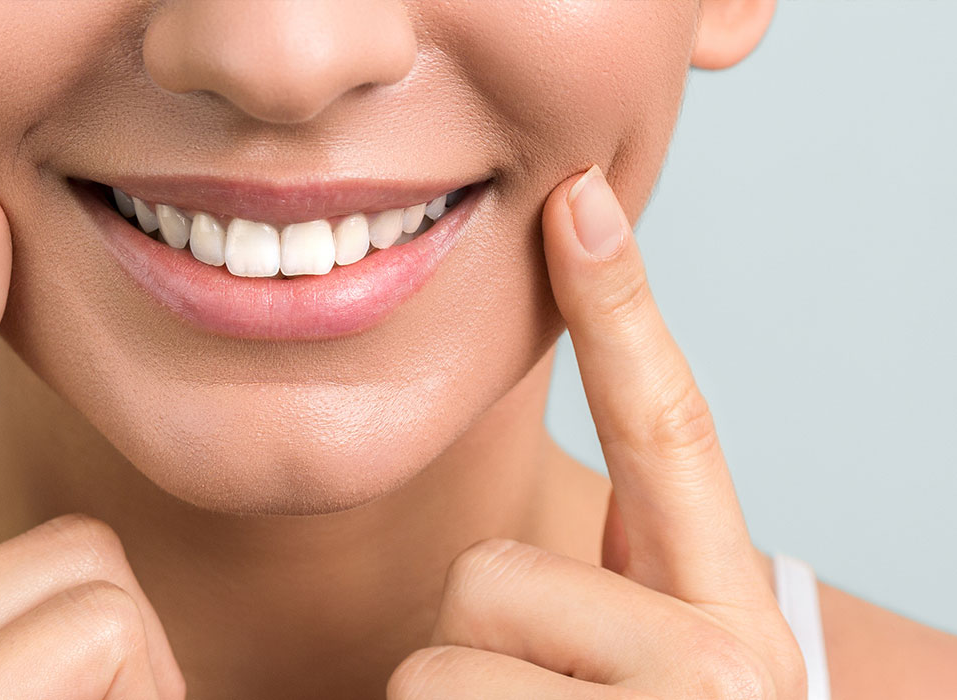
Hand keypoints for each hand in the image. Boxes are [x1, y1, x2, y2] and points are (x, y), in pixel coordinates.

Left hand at [389, 166, 806, 698]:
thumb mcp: (644, 684)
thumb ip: (623, 598)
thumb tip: (566, 537)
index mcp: (734, 625)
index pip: (669, 435)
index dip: (618, 314)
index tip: (578, 200)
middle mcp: (725, 664)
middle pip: (490, 571)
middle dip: (476, 647)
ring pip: (443, 646)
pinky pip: (421, 689)